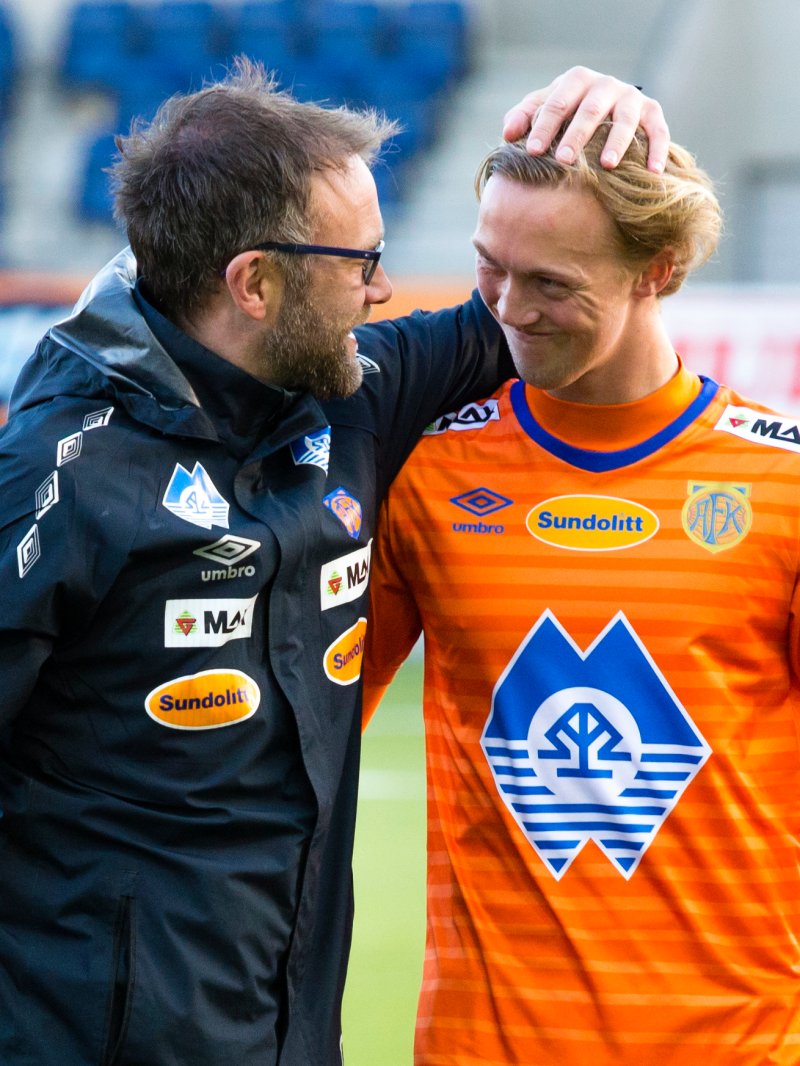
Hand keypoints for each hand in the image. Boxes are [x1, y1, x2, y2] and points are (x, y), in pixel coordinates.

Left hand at [502, 66, 668, 172]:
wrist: (605, 109)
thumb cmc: (566, 114)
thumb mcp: (544, 111)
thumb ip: (524, 117)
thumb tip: (507, 134)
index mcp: (576, 81)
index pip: (557, 102)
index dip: (544, 126)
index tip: (532, 152)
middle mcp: (605, 85)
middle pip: (590, 110)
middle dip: (576, 135)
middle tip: (563, 160)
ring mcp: (631, 98)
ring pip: (625, 118)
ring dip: (617, 141)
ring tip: (607, 165)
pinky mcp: (652, 112)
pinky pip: (658, 129)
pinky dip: (657, 149)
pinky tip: (652, 171)